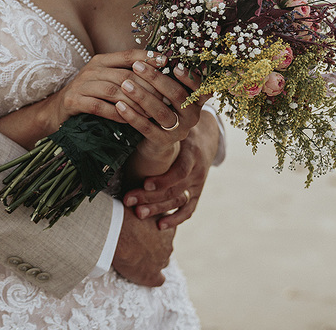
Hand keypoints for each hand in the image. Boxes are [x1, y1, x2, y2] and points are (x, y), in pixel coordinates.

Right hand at [49, 49, 169, 126]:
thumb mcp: (105, 80)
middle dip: (146, 87)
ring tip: (150, 112)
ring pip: (113, 91)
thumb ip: (125, 75)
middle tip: (164, 98)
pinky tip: (128, 120)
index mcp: (101, 61)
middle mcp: (91, 69)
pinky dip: (116, 114)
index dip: (147, 57)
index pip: (128, 55)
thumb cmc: (88, 96)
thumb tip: (157, 75)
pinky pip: (99, 107)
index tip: (166, 62)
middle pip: (124, 75)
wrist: (57, 110)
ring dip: (134, 103)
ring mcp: (81, 85)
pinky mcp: (73, 101)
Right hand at [111, 206, 174, 286]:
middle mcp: (168, 244)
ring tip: (135, 256)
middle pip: (165, 247)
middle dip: (154, 246)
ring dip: (151, 261)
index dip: (155, 231)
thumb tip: (138, 198)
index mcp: (168, 227)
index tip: (144, 229)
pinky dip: (151, 278)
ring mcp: (162, 261)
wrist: (117, 233)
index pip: (168, 231)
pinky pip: (158, 280)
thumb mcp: (137, 204)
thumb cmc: (125, 214)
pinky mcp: (152, 276)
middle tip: (137, 242)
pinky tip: (142, 274)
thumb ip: (144, 206)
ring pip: (161, 262)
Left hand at [115, 60, 204, 153]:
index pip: (201, 88)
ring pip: (162, 112)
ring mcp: (179, 131)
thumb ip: (169, 74)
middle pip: (178, 96)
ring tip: (125, 84)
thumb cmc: (161, 105)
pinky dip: (133, 116)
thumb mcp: (168, 91)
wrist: (156, 139)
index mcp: (197, 100)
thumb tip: (159, 50)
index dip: (190, 77)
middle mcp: (193, 116)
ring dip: (143, 96)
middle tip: (137, 66)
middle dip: (157, 79)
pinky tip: (119, 105)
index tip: (175, 65)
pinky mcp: (163, 142)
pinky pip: (147, 128)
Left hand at [123, 109, 221, 229]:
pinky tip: (159, 226)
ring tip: (138, 214)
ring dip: (157, 209)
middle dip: (150, 196)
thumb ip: (161, 121)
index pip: (179, 172)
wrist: (207, 136)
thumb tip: (132, 109)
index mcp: (192, 154)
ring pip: (178, 201)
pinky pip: (188, 210)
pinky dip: (175, 219)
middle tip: (128, 200)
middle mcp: (197, 172)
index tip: (144, 183)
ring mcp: (197, 184)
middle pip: (174, 190)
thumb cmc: (183, 126)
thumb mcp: (176, 122)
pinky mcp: (196, 193)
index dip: (163, 180)